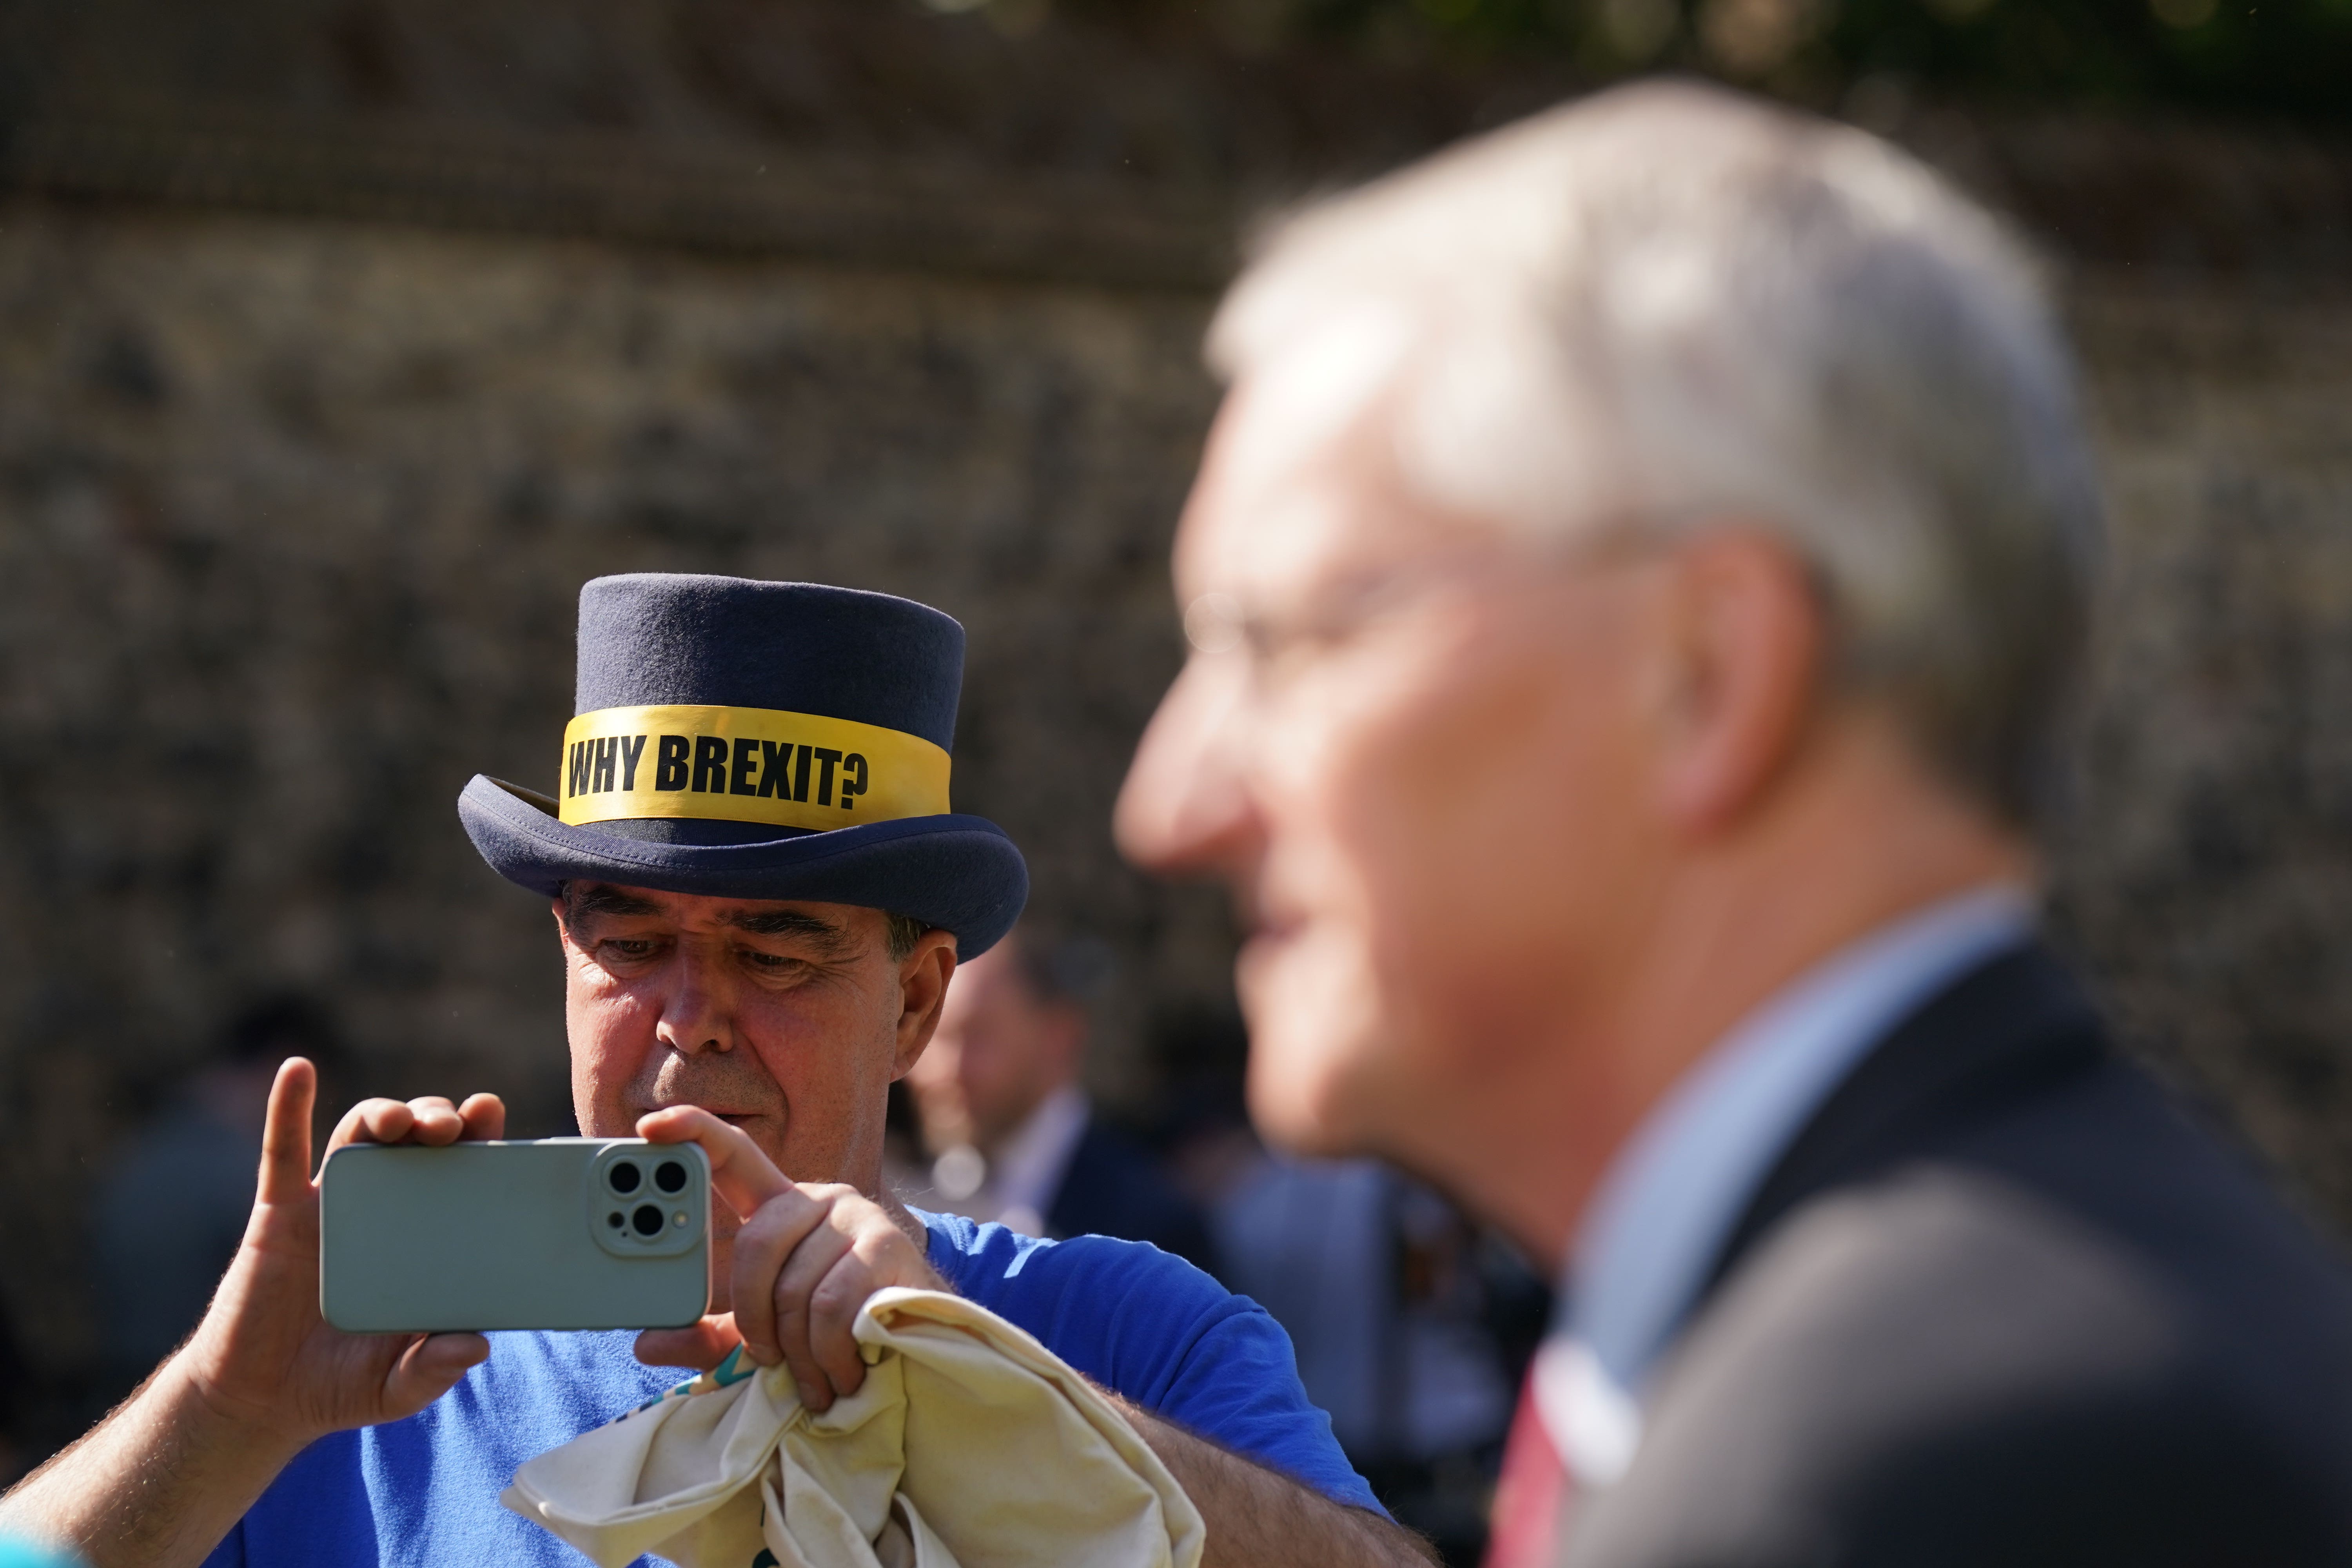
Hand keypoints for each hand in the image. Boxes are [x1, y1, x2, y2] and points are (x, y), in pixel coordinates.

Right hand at [174, 1060, 505, 1454]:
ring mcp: (330, 1207)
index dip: (480, 1140)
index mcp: (425, 1238)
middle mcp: (384, 1209)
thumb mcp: (397, 1386)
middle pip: (416, 1142)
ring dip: (383, 1113)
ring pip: (359, 1137)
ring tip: (401, 1119)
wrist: (260, 1400)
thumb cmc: (339, 1385)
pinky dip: (288, 1107)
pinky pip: (282, 1152)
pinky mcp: (278, 1215)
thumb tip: (477, 1345)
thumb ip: (434, 1368)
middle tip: (451, 1125)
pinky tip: (297, 1071)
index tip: (493, 1114)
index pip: (462, 1174)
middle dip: (437, 1119)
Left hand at [632, 1107, 941, 1410]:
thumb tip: (647, 1342)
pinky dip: (826, 1353)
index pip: (734, 1156)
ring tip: (813, 1382)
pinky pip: (830, 1303)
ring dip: (798, 1351)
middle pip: (758, 1241)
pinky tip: (841, 1375)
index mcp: (780, 1210)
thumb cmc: (833, 1333)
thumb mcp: (764, 1335)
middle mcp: (818, 1199)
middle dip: (754, 1314)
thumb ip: (711, 1336)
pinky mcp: (886, 1244)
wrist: (920, 1340)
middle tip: (767, 1357)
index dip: (693, 1132)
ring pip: (796, 1285)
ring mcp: (856, 1215)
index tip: (649, 1126)